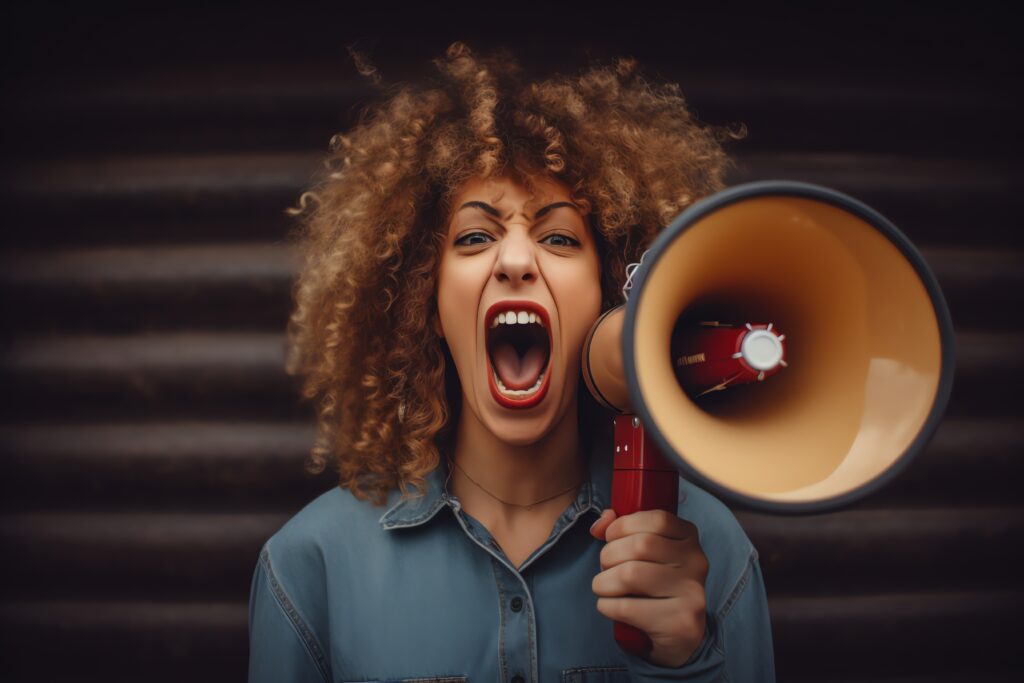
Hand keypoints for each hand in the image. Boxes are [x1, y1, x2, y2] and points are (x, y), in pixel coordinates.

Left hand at [590, 508, 708, 667]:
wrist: (680, 637)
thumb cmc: (654, 586)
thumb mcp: (644, 553)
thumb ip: (622, 530)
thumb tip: (600, 523)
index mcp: (689, 538)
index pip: (657, 519)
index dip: (624, 525)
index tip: (610, 537)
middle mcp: (696, 562)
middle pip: (640, 545)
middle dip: (609, 556)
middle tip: (605, 569)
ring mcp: (692, 593)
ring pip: (631, 574)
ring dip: (604, 582)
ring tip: (604, 588)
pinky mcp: (680, 622)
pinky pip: (627, 607)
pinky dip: (607, 606)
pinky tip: (609, 607)